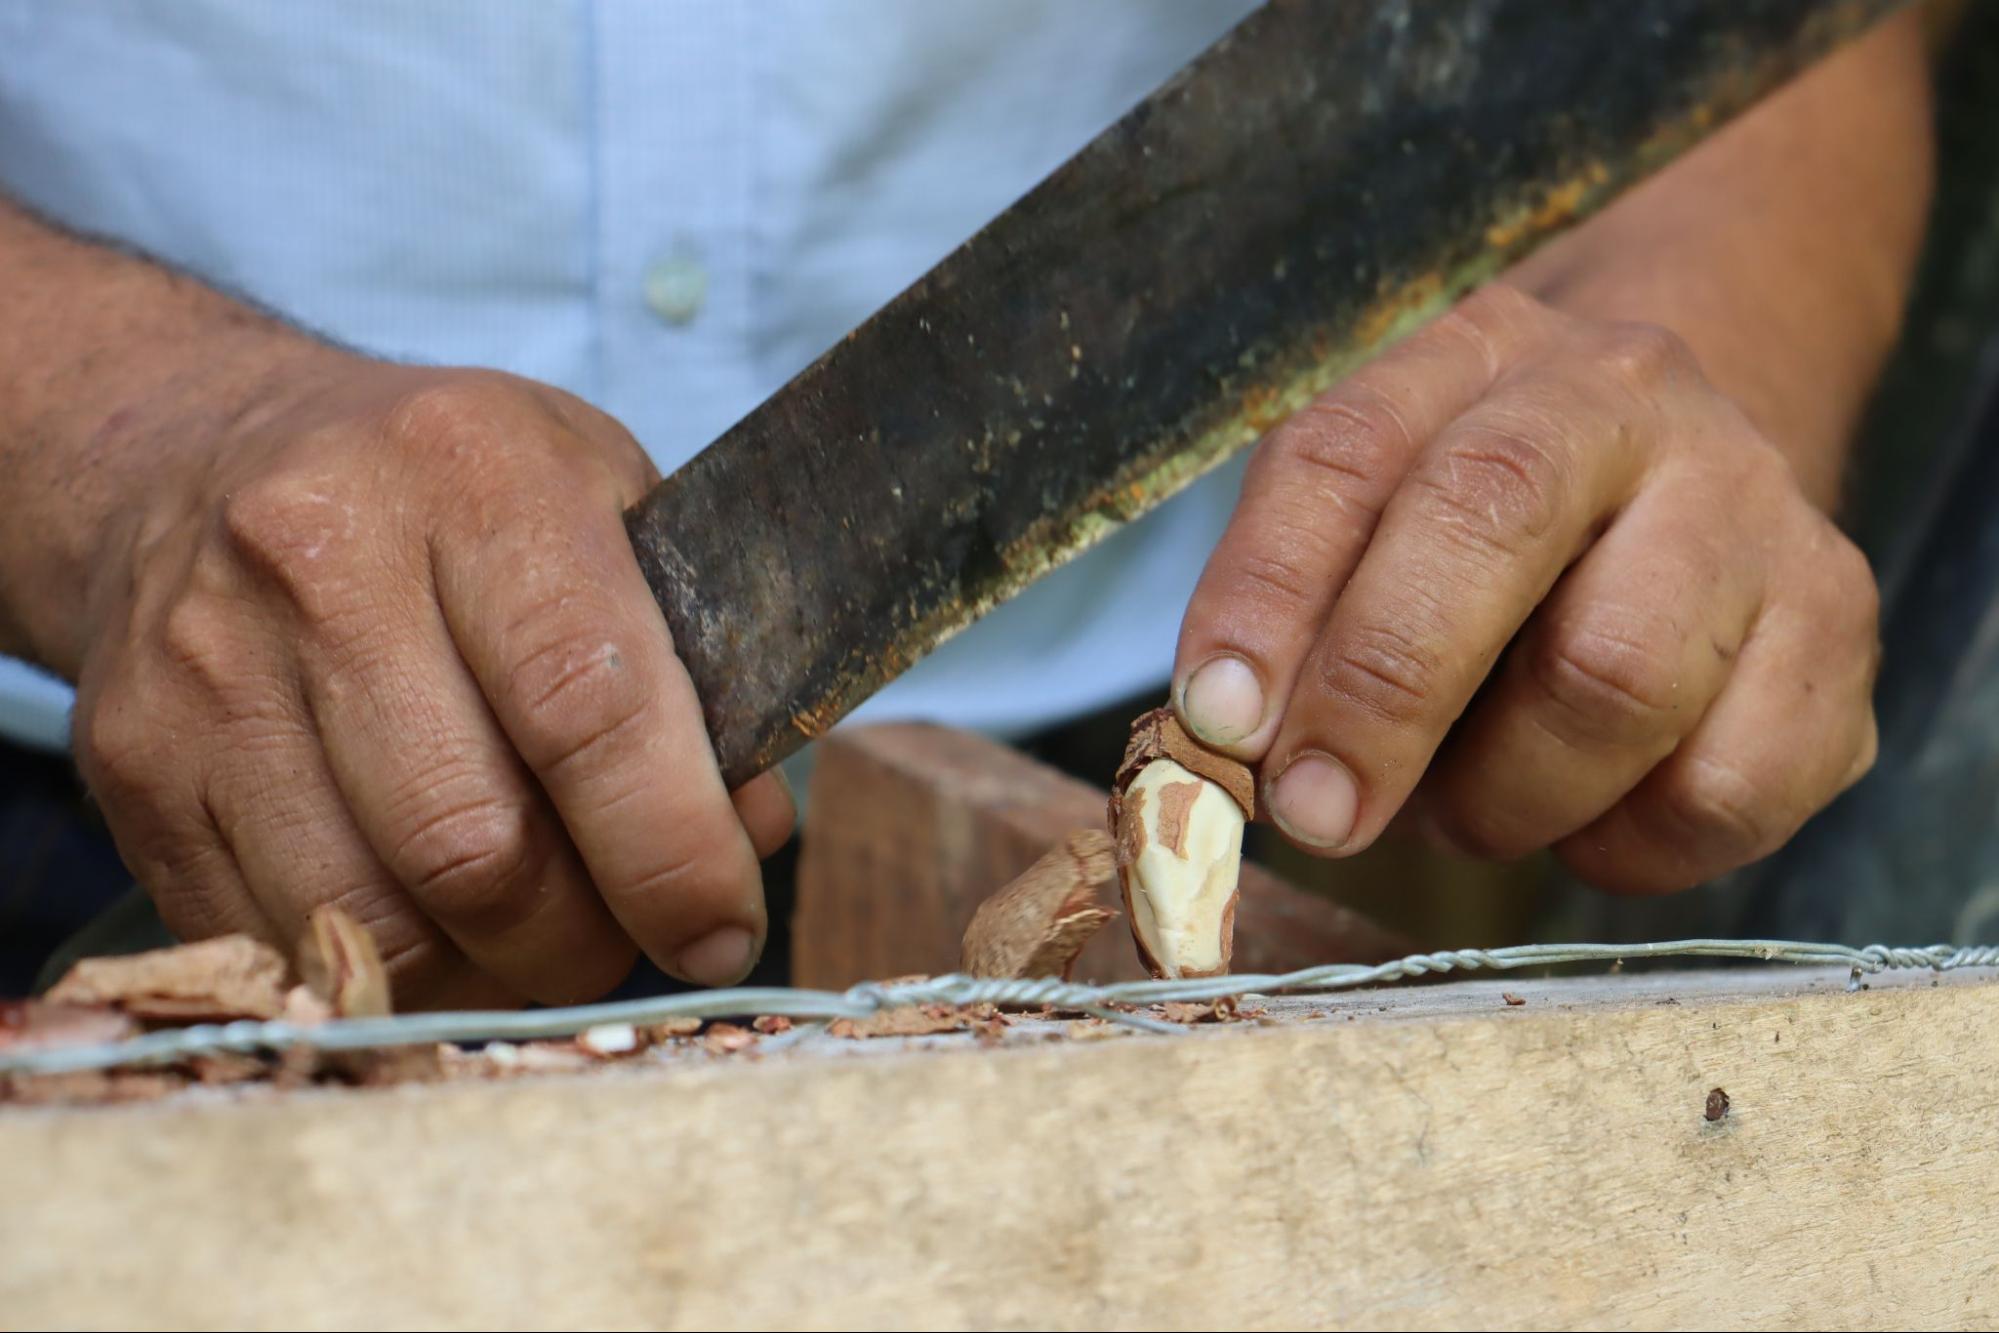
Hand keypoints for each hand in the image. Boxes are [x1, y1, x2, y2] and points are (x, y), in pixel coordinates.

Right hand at [69, 358, 790, 1005]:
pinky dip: (376, 975)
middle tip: (630, 942)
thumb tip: (745, 838)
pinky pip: (270, 938)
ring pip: (369, 919)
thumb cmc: (451, 494)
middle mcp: (323, 558)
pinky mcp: (131, 762)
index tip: (721, 929)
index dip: (670, 851)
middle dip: (582, 939)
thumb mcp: (603, 505)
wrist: (199, 454)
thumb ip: (693, 661)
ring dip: (483, 977)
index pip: (587, 705)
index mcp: (474, 471)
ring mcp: (206, 666)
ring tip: (538, 944)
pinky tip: (430, 932)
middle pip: (474, 845)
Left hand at [1173, 283, 1879, 892]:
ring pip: (1616, 681)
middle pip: (1493, 521)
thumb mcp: (1366, 524)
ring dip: (1504, 793)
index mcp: (1478, 355)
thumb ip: (1286, 612)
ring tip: (1469, 806)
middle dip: (1384, 693)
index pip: (1347, 454)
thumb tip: (1228, 743)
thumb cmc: (1484, 532)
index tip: (1221, 725)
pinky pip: (1719, 793)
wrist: (1689, 473)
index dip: (1267, 596)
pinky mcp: (1838, 637)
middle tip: (1319, 812)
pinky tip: (1588, 813)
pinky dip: (1622, 845)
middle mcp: (1628, 403)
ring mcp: (1755, 513)